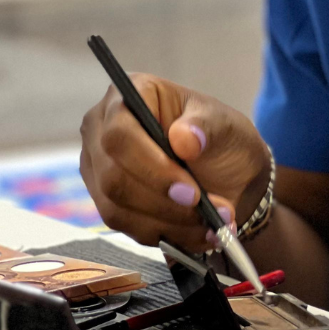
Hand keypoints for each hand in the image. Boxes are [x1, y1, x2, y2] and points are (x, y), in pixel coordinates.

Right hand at [79, 74, 270, 253]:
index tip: (190, 191)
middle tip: (204, 213)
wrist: (229, 177)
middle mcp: (103, 129)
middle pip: (112, 176)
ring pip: (116, 208)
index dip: (151, 166)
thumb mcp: (227, 126)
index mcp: (131, 95)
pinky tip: (197, 233)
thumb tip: (184, 138)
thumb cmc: (223, 141)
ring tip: (211, 225)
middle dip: (162, 202)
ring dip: (168, 223)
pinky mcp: (106, 200)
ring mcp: (99, 168)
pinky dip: (165, 234)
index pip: (119, 132)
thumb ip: (207, 127)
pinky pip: (125, 228)